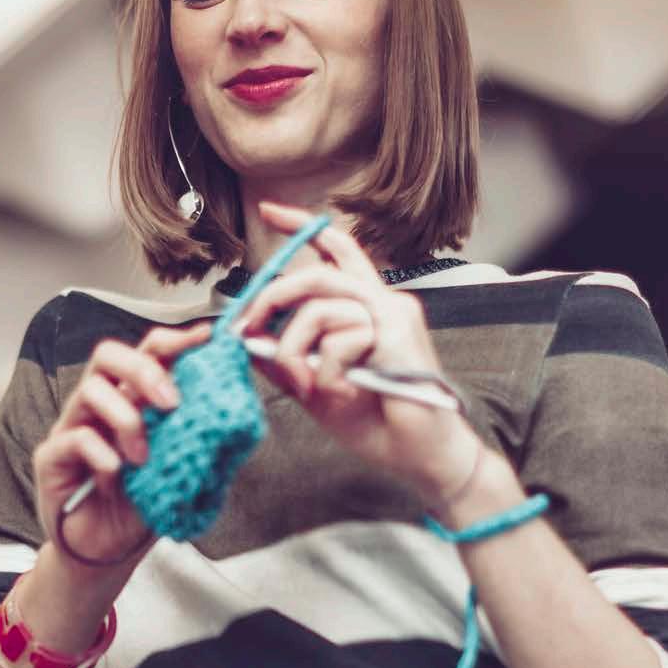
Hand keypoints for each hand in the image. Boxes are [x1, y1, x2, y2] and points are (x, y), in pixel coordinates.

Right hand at [34, 320, 211, 568]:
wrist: (108, 553)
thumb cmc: (142, 507)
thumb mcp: (182, 470)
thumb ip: (202, 440)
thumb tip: (238, 412)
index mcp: (133, 399)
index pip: (148, 353)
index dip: (175, 340)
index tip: (206, 339)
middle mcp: (101, 406)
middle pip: (109, 355)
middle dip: (144, 370)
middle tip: (170, 401)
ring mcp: (73, 427)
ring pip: (90, 391)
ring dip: (125, 419)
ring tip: (143, 457)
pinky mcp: (51, 456)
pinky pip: (75, 438)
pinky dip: (102, 454)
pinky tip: (115, 476)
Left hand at [236, 200, 482, 505]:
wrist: (420, 456)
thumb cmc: (378, 424)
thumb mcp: (316, 388)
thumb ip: (286, 361)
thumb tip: (248, 338)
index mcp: (367, 309)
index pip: (337, 250)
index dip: (303, 227)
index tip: (269, 210)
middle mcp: (382, 302)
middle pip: (315, 273)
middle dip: (271, 298)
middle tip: (247, 329)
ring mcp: (392, 313)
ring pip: (318, 305)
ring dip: (293, 348)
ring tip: (304, 384)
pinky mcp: (396, 330)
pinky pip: (338, 335)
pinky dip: (326, 369)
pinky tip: (341, 391)